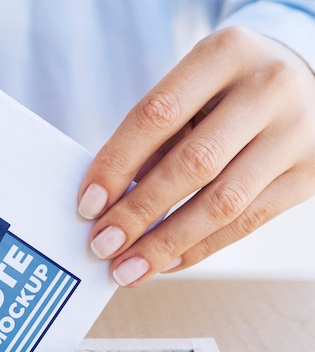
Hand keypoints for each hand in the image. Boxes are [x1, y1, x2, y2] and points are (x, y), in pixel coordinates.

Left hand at [77, 27, 314, 286]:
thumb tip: (109, 202)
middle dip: (139, 212)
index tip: (87, 205)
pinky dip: (201, 248)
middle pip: (192, 164)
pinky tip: (166, 261)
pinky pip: (248, 223)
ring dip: (167, 243)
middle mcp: (268, 89)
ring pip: (223, 203)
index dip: (117, 163)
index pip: (156, 115)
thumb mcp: (191, 88)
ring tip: (128, 268)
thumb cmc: (226, 88)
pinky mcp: (309, 175)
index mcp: (225, 54)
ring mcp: (296, 134)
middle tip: (102, 245)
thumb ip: (156, 135)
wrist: (304, 80)